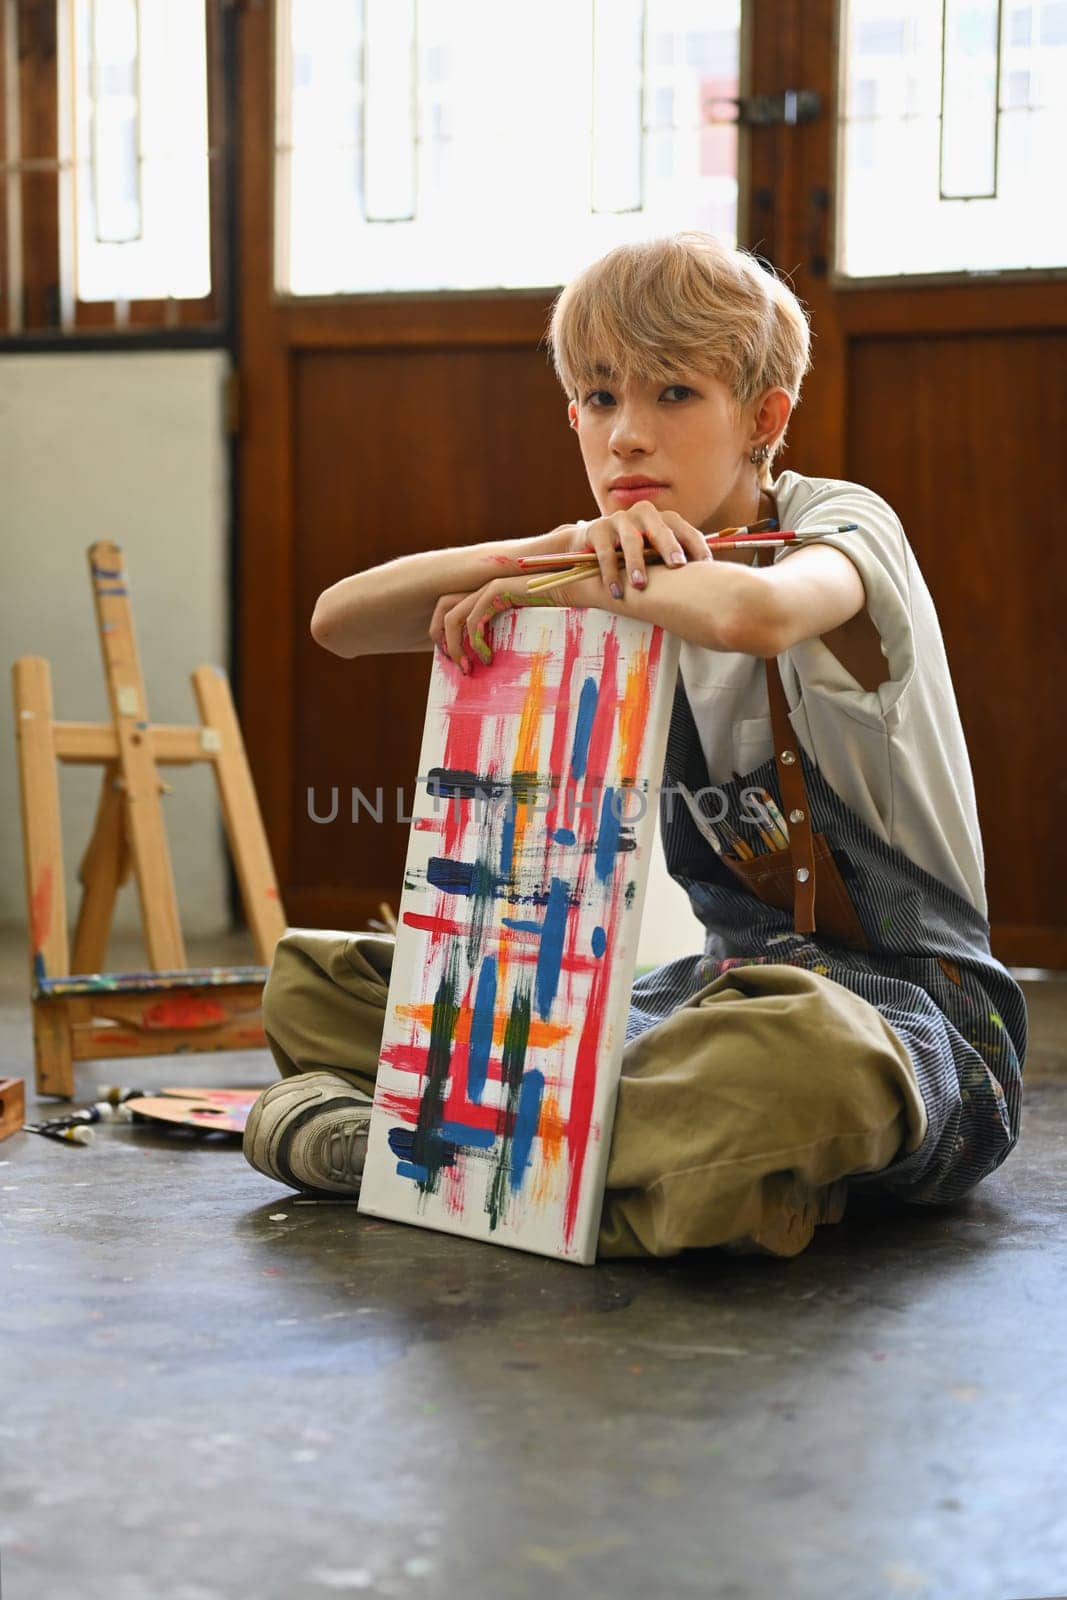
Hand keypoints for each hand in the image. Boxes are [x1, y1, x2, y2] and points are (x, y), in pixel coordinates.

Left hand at [428, 575, 587, 671]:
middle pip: (443, 610)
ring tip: (468, 668)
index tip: (458, 662)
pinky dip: (476, 642)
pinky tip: (488, 658)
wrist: (578, 594)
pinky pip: (474, 620)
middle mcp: (483, 590)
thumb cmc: (557, 615)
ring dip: (456, 646)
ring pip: (454, 617)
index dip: (448, 637)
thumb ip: (503, 639)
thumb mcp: (521, 631)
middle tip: (456, 666)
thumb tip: (486, 667)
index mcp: (485, 598)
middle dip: (443, 640)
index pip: (450, 613)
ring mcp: (488, 588)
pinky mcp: (497, 591)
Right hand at [574, 504, 711, 596]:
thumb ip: (673, 561)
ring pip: (631, 540)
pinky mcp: (598, 529)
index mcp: (663, 519)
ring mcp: (620, 519)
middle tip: (677, 566)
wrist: (591, 546)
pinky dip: (610, 573)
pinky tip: (615, 591)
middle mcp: (644, 514)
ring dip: (636, 563)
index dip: (696, 545)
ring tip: (640, 585)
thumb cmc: (632, 554)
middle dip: (669, 548)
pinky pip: (606, 552)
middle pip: (660, 529)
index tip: (706, 564)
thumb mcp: (654, 554)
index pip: (684, 530)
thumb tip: (707, 581)